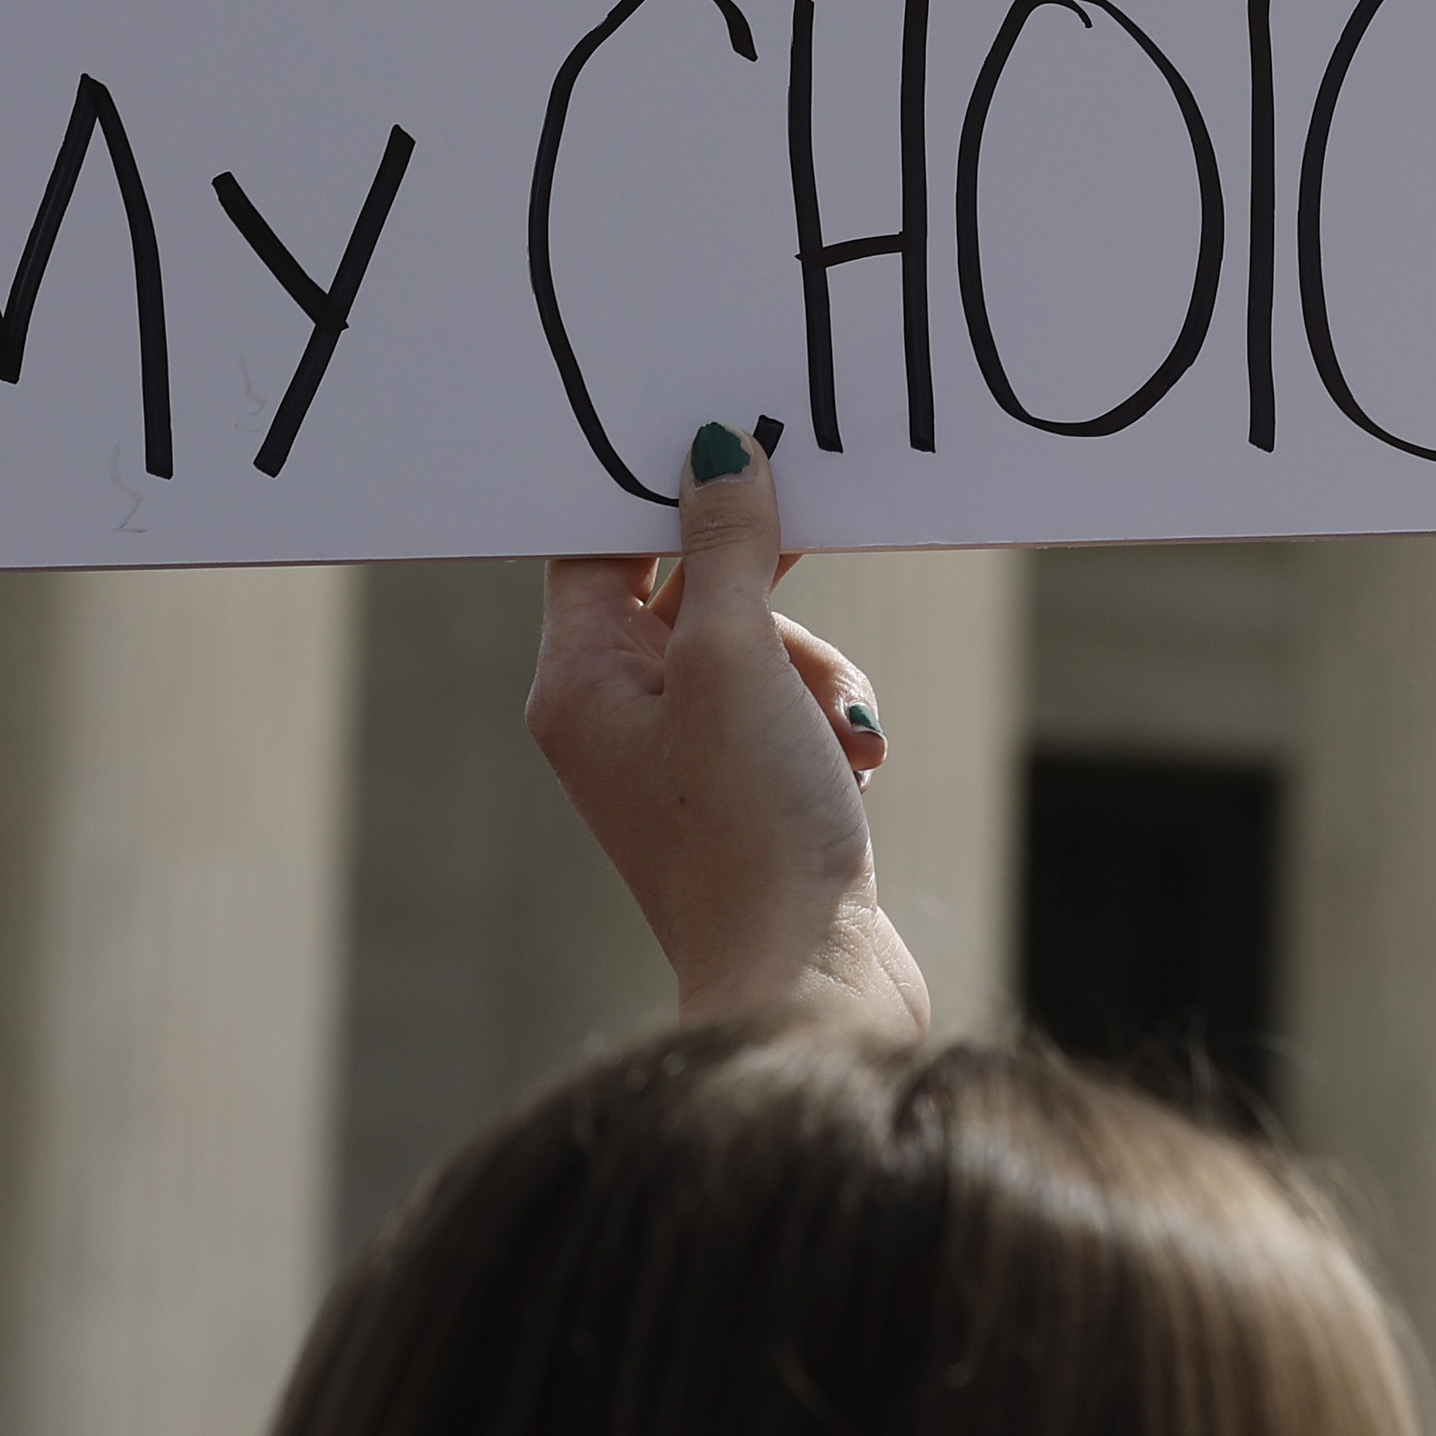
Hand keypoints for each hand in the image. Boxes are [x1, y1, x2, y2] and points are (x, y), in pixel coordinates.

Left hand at [529, 421, 929, 1040]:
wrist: (808, 987)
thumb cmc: (752, 828)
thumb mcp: (739, 660)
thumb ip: (726, 549)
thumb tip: (712, 455)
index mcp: (578, 683)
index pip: (596, 545)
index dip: (657, 492)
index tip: (729, 448)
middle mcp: (614, 719)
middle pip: (687, 591)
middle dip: (766, 585)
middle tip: (818, 536)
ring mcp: (679, 762)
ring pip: (754, 648)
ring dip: (814, 667)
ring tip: (842, 726)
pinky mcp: (743, 796)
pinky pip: (786, 708)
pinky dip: (826, 717)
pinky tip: (856, 760)